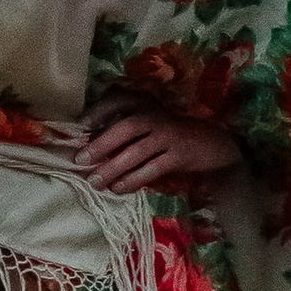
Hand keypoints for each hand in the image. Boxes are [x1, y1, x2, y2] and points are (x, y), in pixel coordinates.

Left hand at [80, 90, 241, 192]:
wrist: (211, 145)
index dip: (96, 112)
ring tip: (95, 182)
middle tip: (80, 160)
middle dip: (100, 144)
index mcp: (146, 104)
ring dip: (112, 168)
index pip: (118, 101)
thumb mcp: (149, 124)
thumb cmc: (171, 135)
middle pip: (124, 128)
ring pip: (136, 152)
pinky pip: (151, 169)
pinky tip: (118, 189)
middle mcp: (156, 116)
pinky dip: (133, 180)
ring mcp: (168, 136)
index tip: (79, 127)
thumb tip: (91, 144)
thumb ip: (125, 128)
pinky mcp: (178, 156)